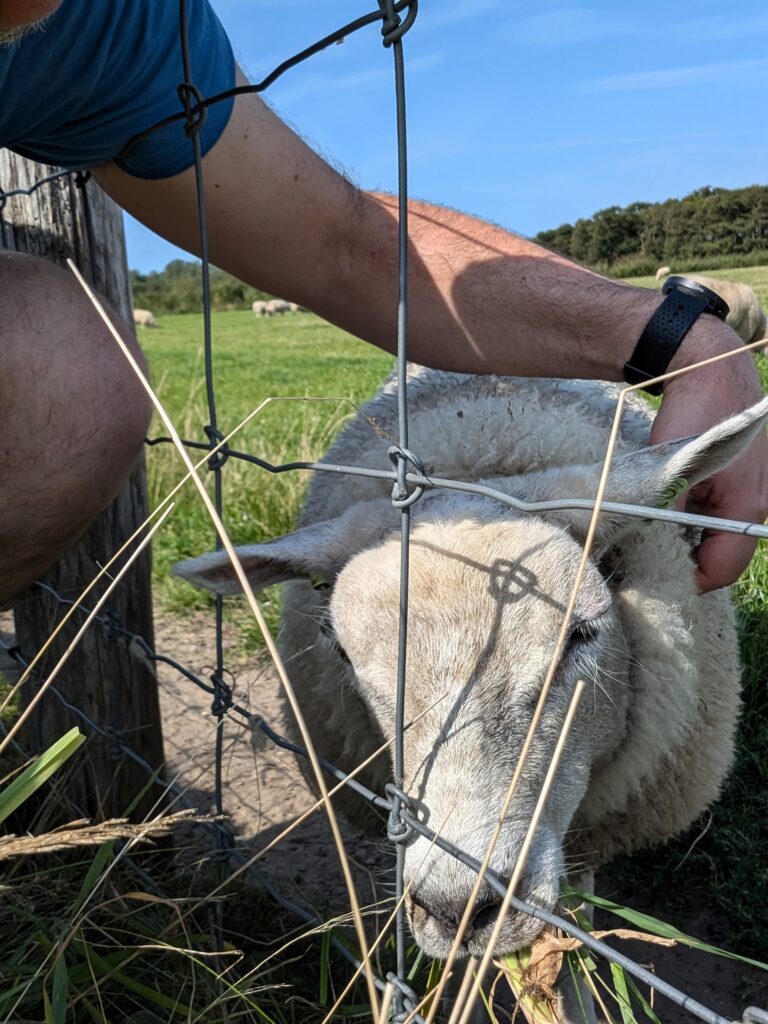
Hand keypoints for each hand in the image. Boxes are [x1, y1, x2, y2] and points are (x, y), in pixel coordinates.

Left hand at [649, 322, 767, 591]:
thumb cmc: (693, 415)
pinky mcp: (749, 479)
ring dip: (694, 535)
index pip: (722, 570)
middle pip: (724, 553)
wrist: (711, 368)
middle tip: (653, 551)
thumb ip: (666, 517)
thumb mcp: (672, 470)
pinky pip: (725, 512)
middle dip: (690, 557)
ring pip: (723, 533)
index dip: (688, 580)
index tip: (654, 576)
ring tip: (661, 524)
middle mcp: (762, 504)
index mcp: (748, 508)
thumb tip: (651, 551)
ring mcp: (759, 491)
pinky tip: (677, 504)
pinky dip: (701, 515)